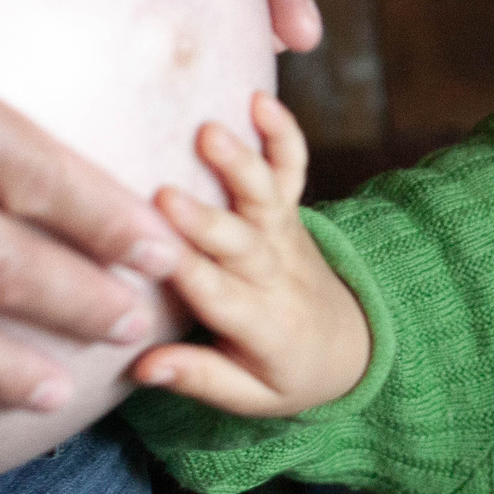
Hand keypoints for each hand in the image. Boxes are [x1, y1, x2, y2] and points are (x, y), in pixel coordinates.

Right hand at [132, 93, 369, 415]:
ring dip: (240, 164)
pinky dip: (283, 133)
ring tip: (210, 131)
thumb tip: (143, 366)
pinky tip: (259, 97)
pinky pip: (293, 168)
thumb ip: (199, 378)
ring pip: (265, 197)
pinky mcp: (292, 211)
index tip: (147, 254)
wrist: (350, 346)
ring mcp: (286, 235)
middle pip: (239, 243)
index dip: (184, 273)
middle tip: (163, 196)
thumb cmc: (285, 373)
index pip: (217, 296)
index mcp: (259, 323)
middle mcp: (273, 273)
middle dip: (204, 220)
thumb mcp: (249, 396)